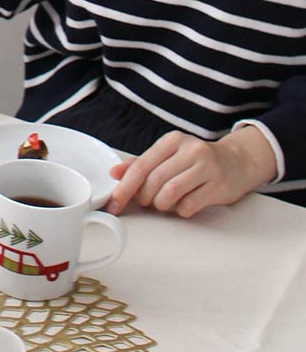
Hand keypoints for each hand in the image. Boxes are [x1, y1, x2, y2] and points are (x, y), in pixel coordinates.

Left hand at [106, 126, 277, 217]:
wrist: (238, 161)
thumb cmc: (196, 161)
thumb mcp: (167, 156)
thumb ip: (140, 164)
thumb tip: (115, 172)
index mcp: (172, 141)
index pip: (140, 166)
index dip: (124, 188)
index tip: (114, 204)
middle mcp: (190, 150)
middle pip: (153, 181)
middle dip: (144, 198)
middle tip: (147, 201)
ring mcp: (207, 167)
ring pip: (170, 193)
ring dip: (161, 204)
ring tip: (165, 202)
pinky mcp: (219, 185)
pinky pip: (189, 205)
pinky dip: (180, 210)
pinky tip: (184, 204)